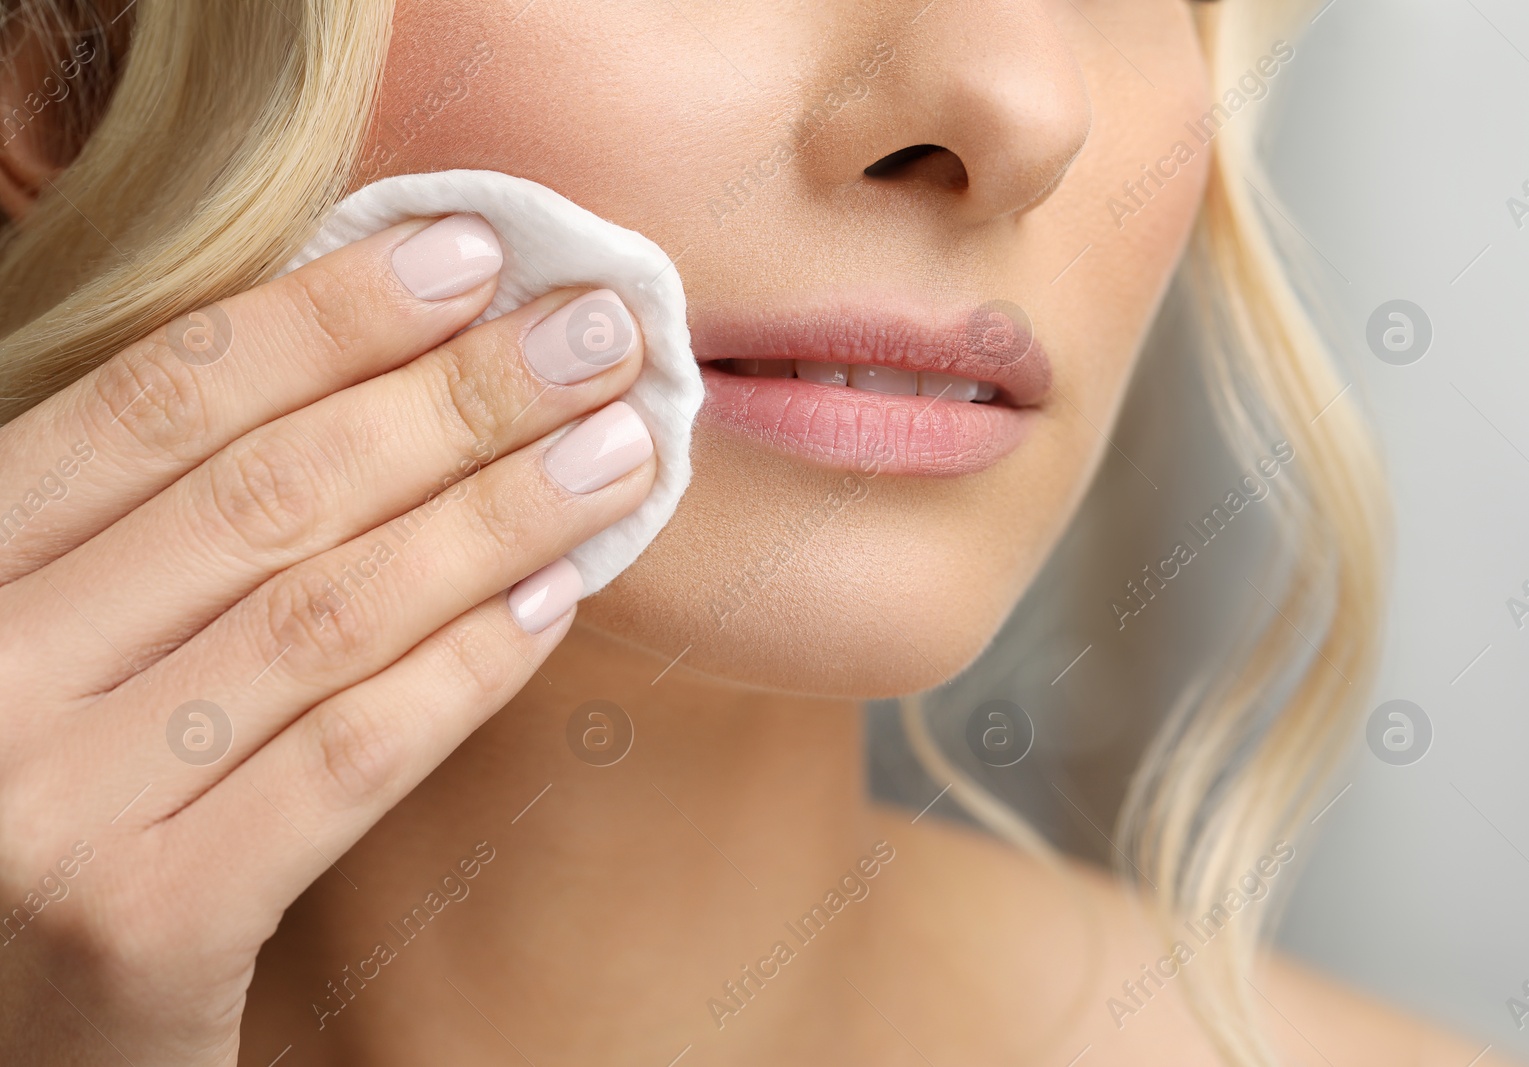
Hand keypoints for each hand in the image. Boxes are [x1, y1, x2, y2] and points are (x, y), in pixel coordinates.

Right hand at [0, 215, 653, 1064]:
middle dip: (457, 397)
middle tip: (599, 334)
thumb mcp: (75, 634)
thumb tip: (396, 365)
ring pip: (325, 613)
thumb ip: (181, 520)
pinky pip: (350, 755)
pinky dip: (467, 665)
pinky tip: (558, 598)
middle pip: (266, 492)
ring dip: (496, 516)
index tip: (473, 256)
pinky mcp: (147, 918)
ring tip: (617, 451)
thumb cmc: (66, 795)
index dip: (331, 315)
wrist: (18, 1034)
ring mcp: (49, 803)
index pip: (162, 398)